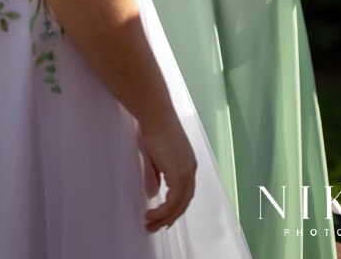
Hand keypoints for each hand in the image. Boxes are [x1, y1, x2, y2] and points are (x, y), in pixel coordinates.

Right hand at [138, 110, 196, 231]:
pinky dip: (163, 211)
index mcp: (187, 163)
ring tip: (151, 224)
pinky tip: (153, 214)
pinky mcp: (178, 174)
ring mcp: (186, 172)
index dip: (175, 206)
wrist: (155, 114)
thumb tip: (154, 193)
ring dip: (165, 217)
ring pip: (179, 205)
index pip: (184, 191)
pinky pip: (173, 201)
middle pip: (184, 202)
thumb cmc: (153, 127)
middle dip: (170, 217)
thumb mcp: (154, 154)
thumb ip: (155, 174)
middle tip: (156, 226)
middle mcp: (190, 169)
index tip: (164, 215)